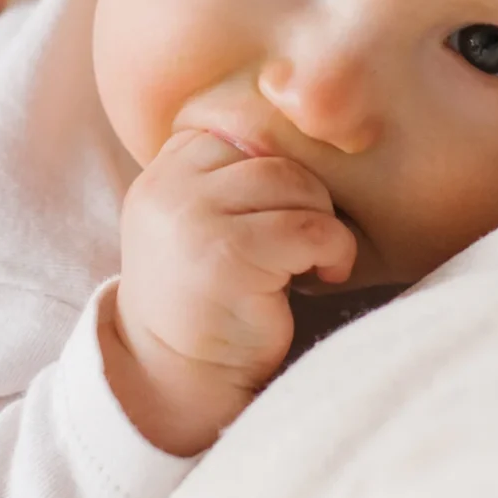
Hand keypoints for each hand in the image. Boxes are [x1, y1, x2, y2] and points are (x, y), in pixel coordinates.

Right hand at [105, 131, 356, 456]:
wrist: (179, 377)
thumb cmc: (205, 300)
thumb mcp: (198, 223)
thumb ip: (226, 178)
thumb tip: (301, 120)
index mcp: (163, 174)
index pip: (239, 131)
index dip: (276, 166)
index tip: (284, 210)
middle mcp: (170, 189)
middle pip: (272, 156)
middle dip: (308, 196)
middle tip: (310, 239)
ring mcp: (195, 218)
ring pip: (295, 185)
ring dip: (322, 222)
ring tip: (316, 258)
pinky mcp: (229, 255)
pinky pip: (312, 228)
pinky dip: (334, 250)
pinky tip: (325, 275)